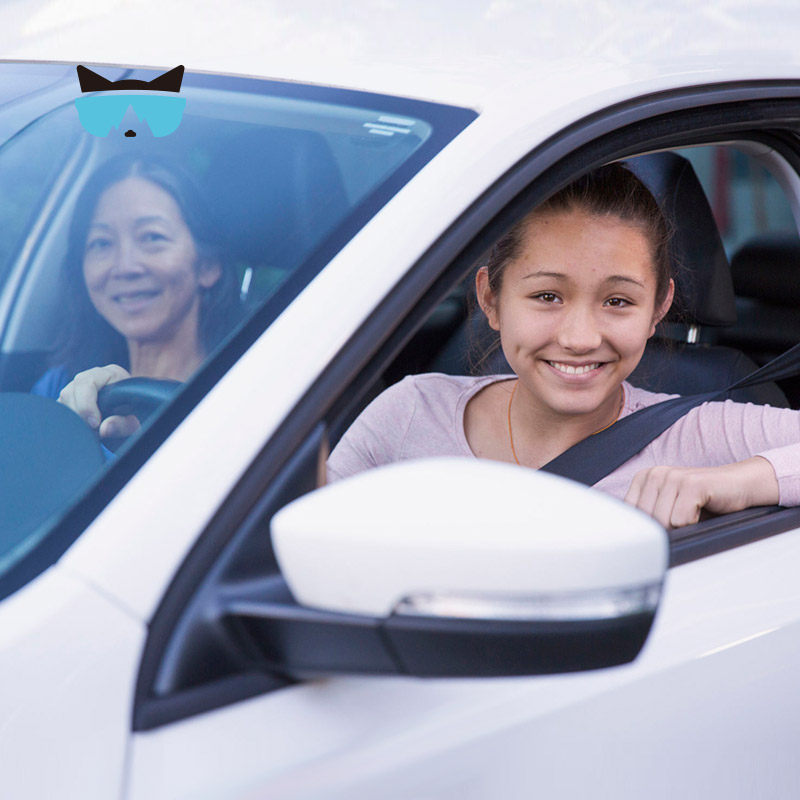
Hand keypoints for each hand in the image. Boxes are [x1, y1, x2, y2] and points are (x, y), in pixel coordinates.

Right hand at [57, 364, 139, 437]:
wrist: (130, 419)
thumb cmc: (135, 417)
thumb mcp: (134, 423)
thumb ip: (122, 425)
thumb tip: (103, 429)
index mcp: (111, 374)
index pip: (87, 382)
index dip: (87, 404)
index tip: (95, 424)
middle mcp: (92, 376)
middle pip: (71, 391)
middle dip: (79, 413)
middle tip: (93, 430)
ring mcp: (79, 387)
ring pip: (63, 400)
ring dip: (73, 417)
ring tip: (91, 430)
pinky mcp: (70, 399)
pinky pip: (60, 408)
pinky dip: (68, 420)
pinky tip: (82, 427)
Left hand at [624, 457, 779, 528]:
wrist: (739, 485)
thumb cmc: (703, 501)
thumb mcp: (667, 507)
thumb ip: (648, 517)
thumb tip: (633, 542)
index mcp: (643, 479)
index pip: (632, 518)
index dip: (650, 530)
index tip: (665, 526)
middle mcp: (654, 474)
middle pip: (647, 522)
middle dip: (666, 530)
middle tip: (683, 520)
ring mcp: (672, 476)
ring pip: (663, 523)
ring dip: (682, 528)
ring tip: (693, 515)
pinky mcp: (691, 484)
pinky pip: (681, 520)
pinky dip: (694, 524)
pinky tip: (703, 511)